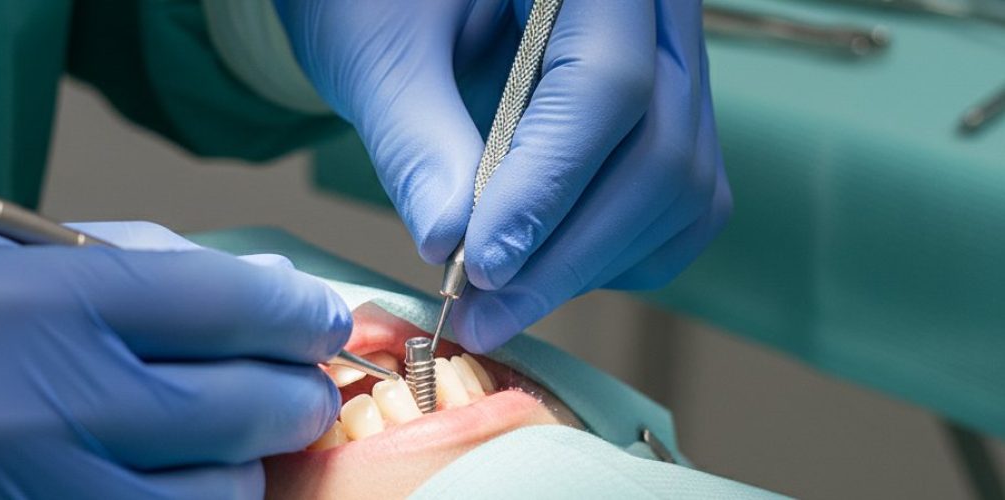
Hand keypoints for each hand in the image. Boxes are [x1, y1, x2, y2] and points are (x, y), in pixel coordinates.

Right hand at [0, 222, 349, 497]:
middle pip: (245, 403)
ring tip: (223, 442)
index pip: (222, 299)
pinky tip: (180, 480)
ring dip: (247, 466)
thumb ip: (145, 264)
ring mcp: (39, 499)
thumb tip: (280, 283)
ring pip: (226, 493)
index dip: (297, 310)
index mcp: (26, 306)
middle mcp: (34, 407)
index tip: (320, 319)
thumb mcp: (3, 267)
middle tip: (299, 386)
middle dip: (298, 392)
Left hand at [275, 0, 729, 351]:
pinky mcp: (668, 118)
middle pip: (661, 151)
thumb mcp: (378, 52)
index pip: (609, 83)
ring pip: (681, 189)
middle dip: (570, 252)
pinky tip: (541, 266)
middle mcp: (658, 13)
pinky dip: (617, 254)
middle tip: (484, 312)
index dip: (549, 185)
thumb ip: (415, 139)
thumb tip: (448, 243)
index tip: (484, 265)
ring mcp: (674, 66)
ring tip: (501, 298)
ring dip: (593, 264)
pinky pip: (679, 204)